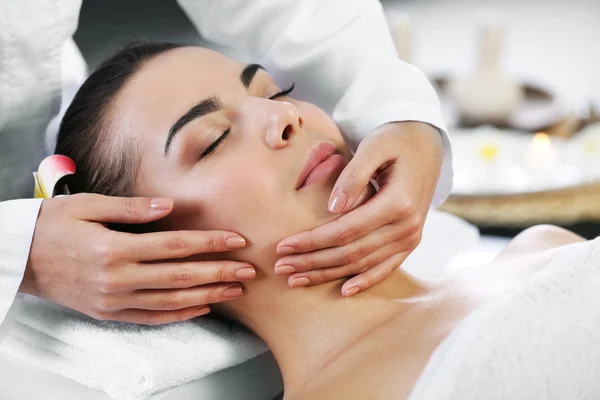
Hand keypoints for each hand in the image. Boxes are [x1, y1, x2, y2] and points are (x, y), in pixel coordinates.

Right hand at [21, 194, 255, 324]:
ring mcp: (113, 300)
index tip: (236, 239)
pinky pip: (150, 317)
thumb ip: (130, 208)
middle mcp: (118, 279)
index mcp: (114, 249)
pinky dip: (179, 314)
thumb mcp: (86, 206)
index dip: (209, 242)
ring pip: (171, 300)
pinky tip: (201, 308)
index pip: (175, 245)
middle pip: (180, 276)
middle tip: (249, 271)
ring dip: (207, 295)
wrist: (17, 258)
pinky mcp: (108, 312)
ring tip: (234, 290)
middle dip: (219, 272)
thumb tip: (168, 206)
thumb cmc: (51, 226)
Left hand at [274, 122, 442, 295]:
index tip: (283, 246)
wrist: (427, 145)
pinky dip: (365, 281)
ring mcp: (411, 237)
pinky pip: (387, 268)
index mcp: (397, 203)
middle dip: (312, 262)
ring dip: (329, 274)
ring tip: (297, 279)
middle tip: (280, 267)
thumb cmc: (395, 140)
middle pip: (351, 253)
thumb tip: (332, 207)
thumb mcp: (374, 146)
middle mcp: (407, 226)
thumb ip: (353, 175)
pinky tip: (343, 291)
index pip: (345, 230)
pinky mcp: (410, 242)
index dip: (312, 241)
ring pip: (364, 264)